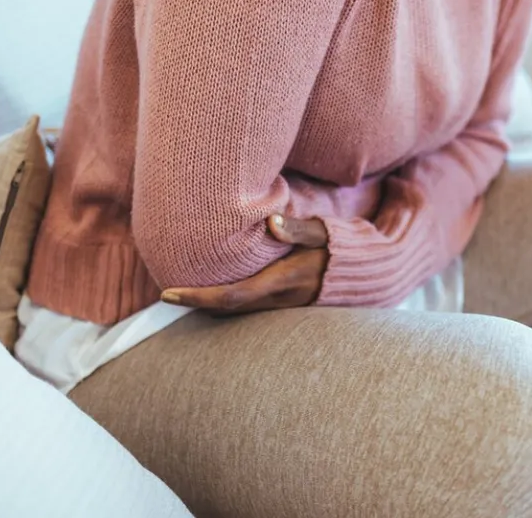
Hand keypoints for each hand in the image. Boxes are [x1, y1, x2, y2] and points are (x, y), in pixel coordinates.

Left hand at [159, 215, 328, 314]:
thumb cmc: (341, 249)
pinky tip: (215, 287)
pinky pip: (247, 307)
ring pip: (235, 311)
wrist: (365, 275)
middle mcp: (278, 300)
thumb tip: (272, 220)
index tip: (167, 294)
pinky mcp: (283, 305)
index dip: (197, 298)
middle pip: (226, 310)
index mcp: (282, 282)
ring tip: (183, 289)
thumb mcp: (323, 233)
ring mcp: (281, 306)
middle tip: (166, 292)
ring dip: (209, 304)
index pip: (231, 296)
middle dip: (195, 303)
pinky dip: (226, 301)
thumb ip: (298, 228)